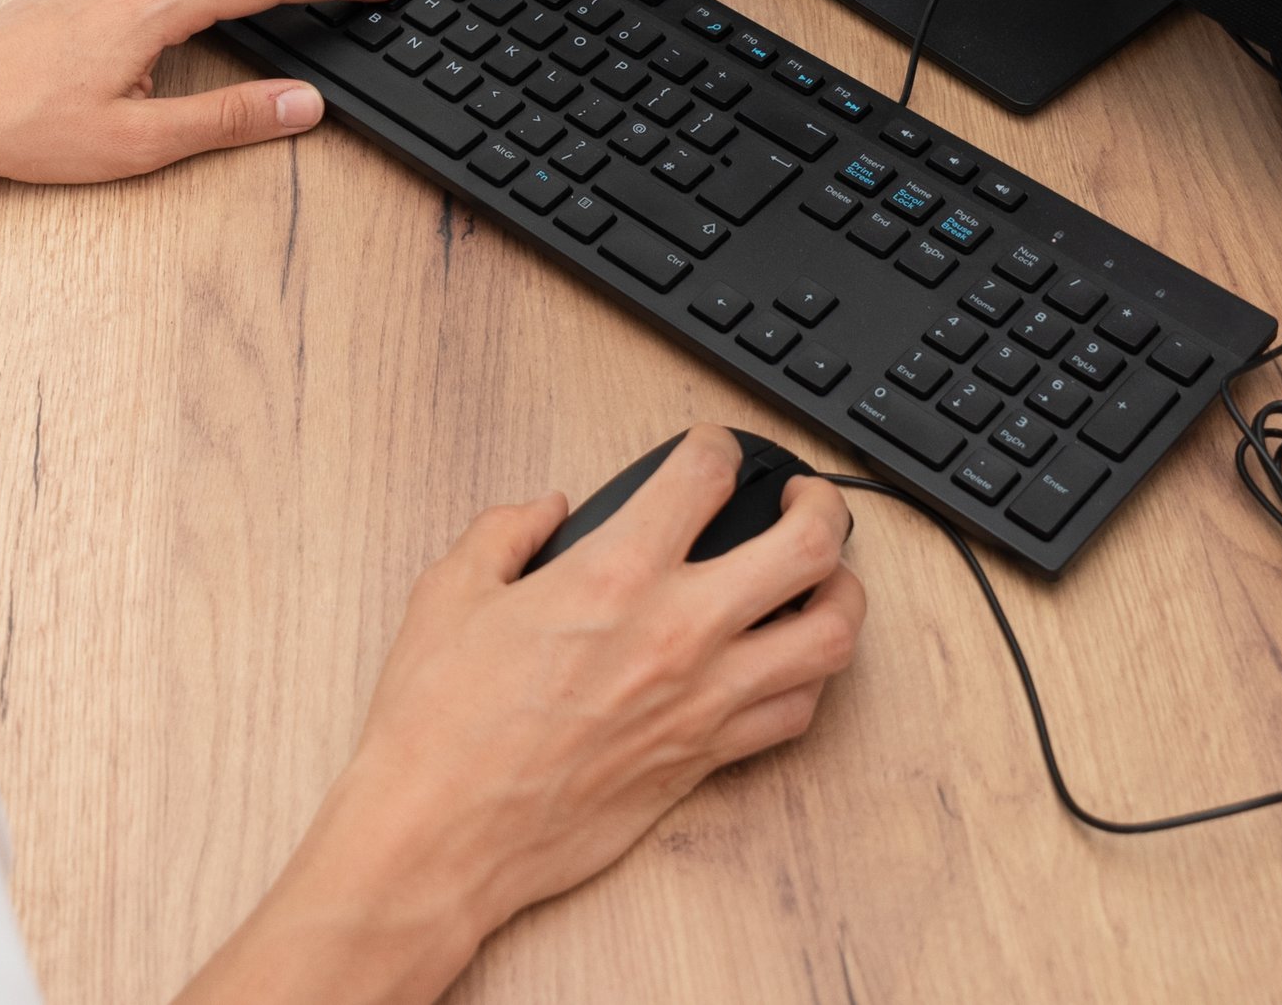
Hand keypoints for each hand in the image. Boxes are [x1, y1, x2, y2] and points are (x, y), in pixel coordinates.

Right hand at [180, 429, 868, 1004]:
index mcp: (613, 575)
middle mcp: (677, 632)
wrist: (442, 834)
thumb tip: (548, 509)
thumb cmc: (438, 723)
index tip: (711, 450)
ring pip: (830, 638)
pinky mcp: (706, 762)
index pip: (704, 477)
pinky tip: (789, 663)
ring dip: (843, 594)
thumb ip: (505, 532)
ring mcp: (703, 702)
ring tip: (828, 578)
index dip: (716, 446)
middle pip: (808, 549)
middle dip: (821, 506)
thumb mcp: (449, 593)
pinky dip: (809, 679)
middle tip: (807, 498)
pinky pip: (796, 713)